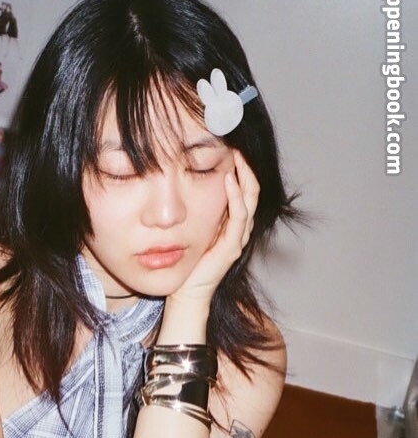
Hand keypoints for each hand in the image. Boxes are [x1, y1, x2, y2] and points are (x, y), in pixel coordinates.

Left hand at [172, 149, 259, 302]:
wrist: (186, 293)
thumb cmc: (186, 262)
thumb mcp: (192, 227)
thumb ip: (197, 208)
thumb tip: (186, 179)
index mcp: (231, 223)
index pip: (244, 189)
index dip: (241, 168)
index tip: (231, 146)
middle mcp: (239, 229)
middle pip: (252, 191)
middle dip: (247, 167)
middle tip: (238, 144)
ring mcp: (238, 238)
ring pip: (250, 201)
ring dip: (245, 177)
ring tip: (237, 157)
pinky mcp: (232, 248)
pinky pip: (238, 217)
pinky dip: (236, 197)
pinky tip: (229, 180)